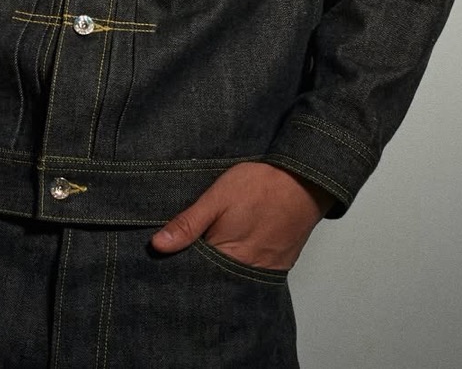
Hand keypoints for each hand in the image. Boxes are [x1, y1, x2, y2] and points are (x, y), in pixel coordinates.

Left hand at [151, 162, 332, 268]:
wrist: (303, 182)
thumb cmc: (260, 186)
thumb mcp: (216, 198)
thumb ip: (188, 224)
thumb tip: (158, 245)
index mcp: (226, 256)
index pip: (193, 272)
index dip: (178, 263)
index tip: (164, 254)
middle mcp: (245, 271)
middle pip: (212, 279)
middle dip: (197, 268)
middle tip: (185, 248)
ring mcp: (263, 271)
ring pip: (231, 276)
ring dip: (218, 266)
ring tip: (209, 245)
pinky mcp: (277, 266)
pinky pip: (250, 273)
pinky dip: (238, 264)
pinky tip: (231, 247)